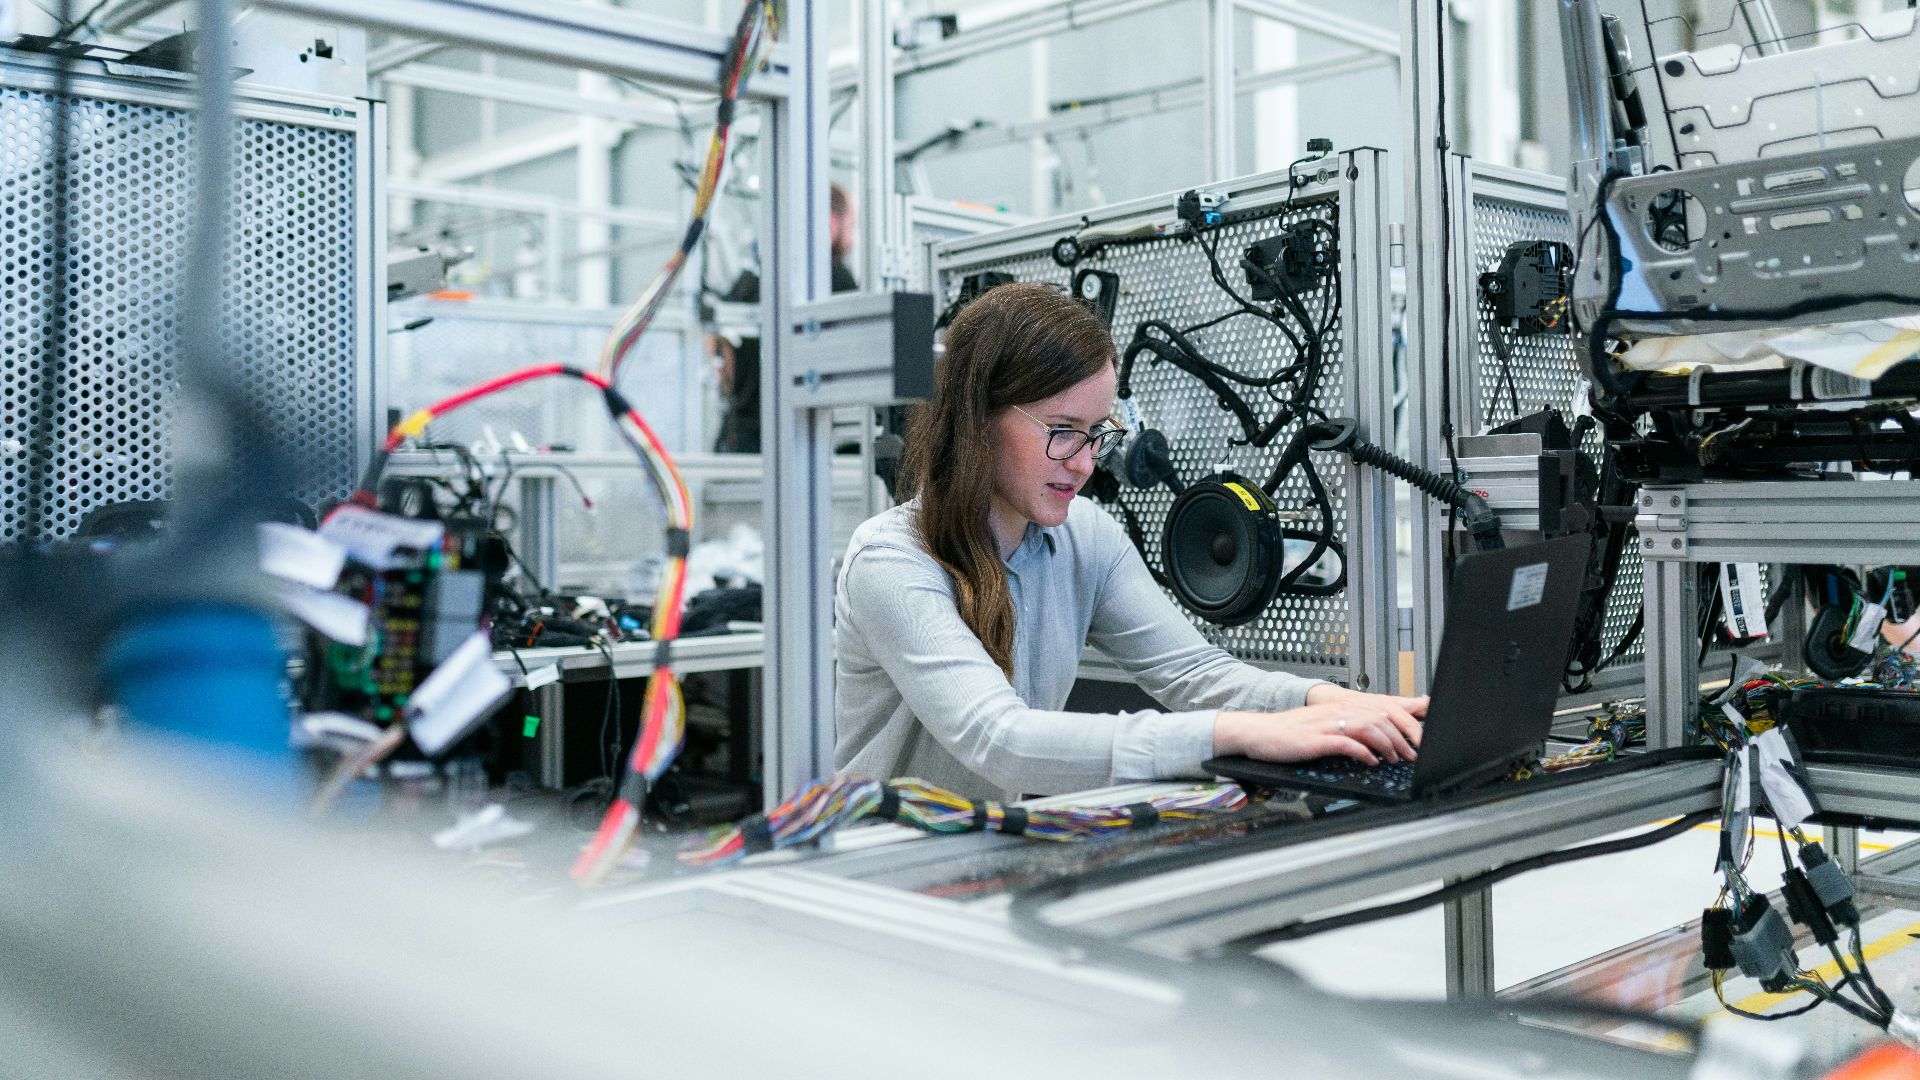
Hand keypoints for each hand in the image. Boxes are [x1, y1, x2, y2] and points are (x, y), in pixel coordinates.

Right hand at [1215, 690, 1426, 766]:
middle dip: (1401, 738)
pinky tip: (1371, 761)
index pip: (1381, 710)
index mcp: (1340, 707)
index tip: (1414, 742)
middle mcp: (1336, 712)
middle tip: (1410, 755)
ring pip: (1368, 728)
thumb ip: (1346, 728)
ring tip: (1395, 759)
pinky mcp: (1316, 740)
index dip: (1403, 725)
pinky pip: (1347, 743)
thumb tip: (1372, 740)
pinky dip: (1364, 753)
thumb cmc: (1288, 733)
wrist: (1258, 732)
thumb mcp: (1322, 726)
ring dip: (1387, 745)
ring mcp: (1327, 725)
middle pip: (1380, 718)